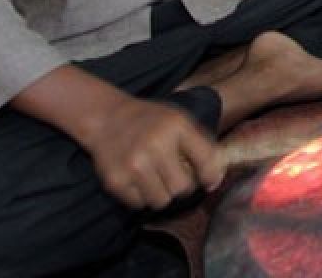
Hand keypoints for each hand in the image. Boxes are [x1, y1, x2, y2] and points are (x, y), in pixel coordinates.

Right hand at [81, 96, 222, 209]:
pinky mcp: (115, 180)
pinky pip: (140, 204)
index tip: (209, 181)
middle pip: (183, 188)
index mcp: (177, 126)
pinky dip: (142, 196)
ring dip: (161, 193)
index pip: (207, 160)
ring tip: (155, 177)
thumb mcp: (179, 121)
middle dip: (182, 185)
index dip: (211, 176)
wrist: (106, 117)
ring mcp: (134, 163)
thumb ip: (201, 146)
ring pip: (162, 201)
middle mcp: (155, 144)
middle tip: (173, 175)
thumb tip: (215, 181)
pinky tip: (138, 179)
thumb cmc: (149, 121)